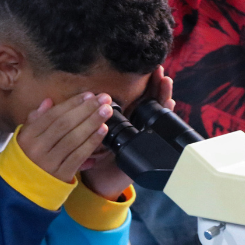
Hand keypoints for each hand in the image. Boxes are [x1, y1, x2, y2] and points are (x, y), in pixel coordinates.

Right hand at [18, 92, 113, 183]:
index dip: (72, 103)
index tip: (88, 95)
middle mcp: (37, 148)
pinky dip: (92, 141)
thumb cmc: (27, 160)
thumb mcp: (24, 139)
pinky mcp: (61, 175)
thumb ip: (36, 120)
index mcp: (28, 136)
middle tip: (103, 99)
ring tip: (106, 111)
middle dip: (86, 109)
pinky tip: (102, 130)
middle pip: (65, 124)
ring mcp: (49, 163)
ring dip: (92, 122)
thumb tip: (48, 101)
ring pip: (73, 139)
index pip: (53, 115)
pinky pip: (79, 155)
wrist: (23, 191)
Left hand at [81, 67, 174, 199]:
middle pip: (151, 99)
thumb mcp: (85, 130)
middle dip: (156, 84)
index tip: (147, 66)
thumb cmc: (92, 153)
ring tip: (166, 81)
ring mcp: (144, 133)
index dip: (143, 80)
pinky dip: (166, 116)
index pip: (137, 94)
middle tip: (160, 70)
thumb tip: (75, 94)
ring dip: (164, 95)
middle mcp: (136, 123)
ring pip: (158, 111)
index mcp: (122, 116)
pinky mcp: (149, 146)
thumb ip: (81, 115)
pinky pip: (160, 130)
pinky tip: (170, 105)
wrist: (98, 178)